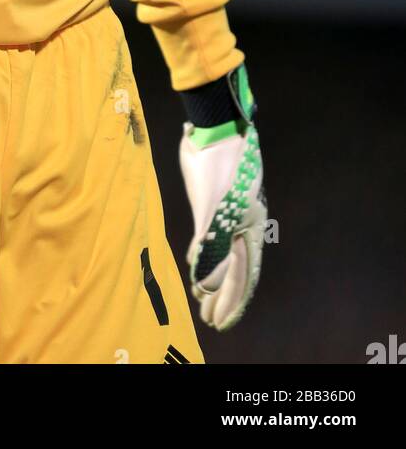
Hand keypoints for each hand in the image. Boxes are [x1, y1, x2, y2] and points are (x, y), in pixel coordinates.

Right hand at [179, 118, 264, 330]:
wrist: (221, 127)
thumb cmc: (219, 147)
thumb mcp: (219, 181)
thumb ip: (214, 197)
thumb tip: (203, 195)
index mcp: (250, 217)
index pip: (247, 264)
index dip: (238, 288)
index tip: (227, 306)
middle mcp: (247, 222)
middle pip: (240, 274)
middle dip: (229, 301)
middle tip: (217, 322)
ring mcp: (232, 218)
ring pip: (227, 269)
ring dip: (216, 295)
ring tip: (208, 313)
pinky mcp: (215, 212)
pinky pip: (209, 249)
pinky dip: (203, 269)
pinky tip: (198, 286)